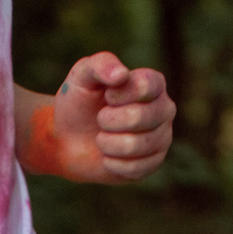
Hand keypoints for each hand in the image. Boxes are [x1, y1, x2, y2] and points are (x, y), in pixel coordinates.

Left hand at [24, 52, 175, 182]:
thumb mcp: (83, 76)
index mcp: (154, 83)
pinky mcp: (154, 162)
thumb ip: (100, 65)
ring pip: (136, 145)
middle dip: (108, 121)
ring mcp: (162, 137)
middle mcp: (164, 109)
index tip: (106, 96)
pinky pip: (135, 167)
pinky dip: (112, 163)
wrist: (68, 140)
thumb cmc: (79, 103)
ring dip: (107, 143)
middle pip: (140, 117)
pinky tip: (108, 156)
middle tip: (100, 119)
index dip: (119, 94)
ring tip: (102, 138)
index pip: (146, 86)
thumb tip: (121, 75)